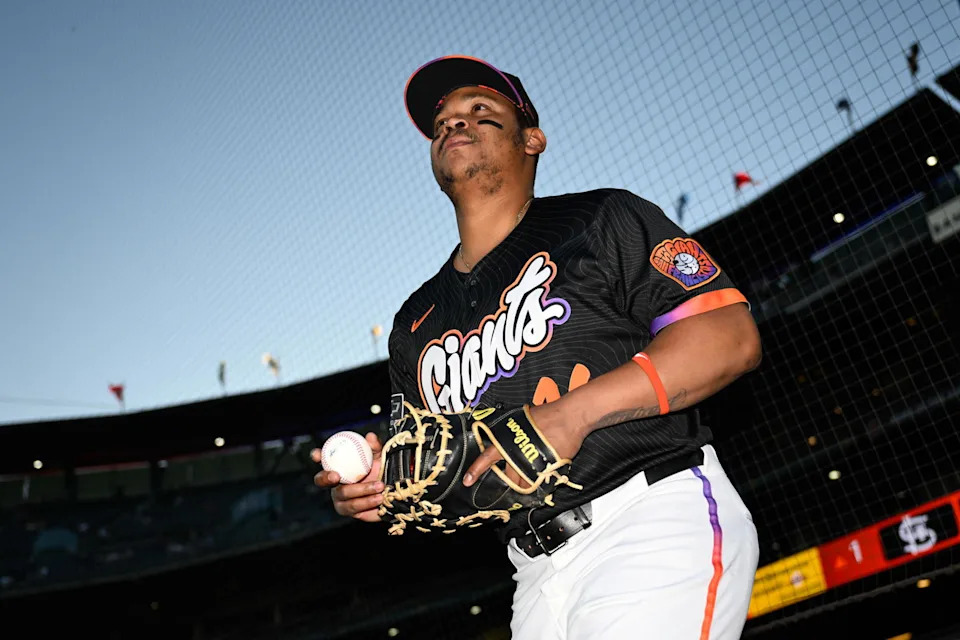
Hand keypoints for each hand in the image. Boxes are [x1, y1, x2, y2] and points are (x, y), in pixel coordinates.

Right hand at [311, 432, 383, 521]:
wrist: (390, 491)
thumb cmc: (380, 471)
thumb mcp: (379, 456)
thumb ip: (374, 447)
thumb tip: (370, 437)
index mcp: (338, 465)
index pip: (323, 459)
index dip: (316, 456)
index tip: (317, 455)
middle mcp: (334, 482)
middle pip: (321, 480)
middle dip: (325, 477)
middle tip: (336, 476)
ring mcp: (338, 497)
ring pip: (343, 494)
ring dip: (362, 490)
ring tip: (379, 486)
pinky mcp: (347, 510)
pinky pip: (354, 507)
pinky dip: (367, 502)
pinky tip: (379, 498)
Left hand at [462, 402, 586, 487]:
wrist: (569, 417)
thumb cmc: (547, 414)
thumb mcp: (522, 419)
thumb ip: (512, 431)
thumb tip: (507, 435)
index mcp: (508, 442)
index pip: (488, 457)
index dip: (476, 470)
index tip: (467, 481)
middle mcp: (518, 455)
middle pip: (509, 477)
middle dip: (511, 481)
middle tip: (514, 481)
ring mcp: (533, 465)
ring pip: (525, 484)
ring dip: (526, 484)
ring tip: (530, 481)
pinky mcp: (549, 471)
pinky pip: (542, 482)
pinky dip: (541, 482)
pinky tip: (544, 478)